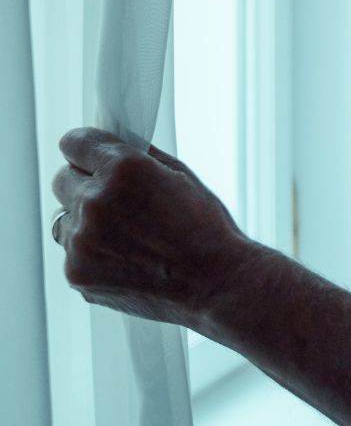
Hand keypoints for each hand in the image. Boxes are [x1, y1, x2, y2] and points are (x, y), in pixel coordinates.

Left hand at [52, 127, 252, 329]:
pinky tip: (124, 256)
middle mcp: (96, 202)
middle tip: (114, 197)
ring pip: (64, 219)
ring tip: (123, 233)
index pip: (75, 142)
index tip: (88, 154)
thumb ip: (140, 158)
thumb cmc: (204, 229)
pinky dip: (90, 252)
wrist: (213, 283)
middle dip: (84, 183)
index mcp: (124, 169)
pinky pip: (71, 252)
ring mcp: (81, 241)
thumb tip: (116, 147)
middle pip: (62, 180)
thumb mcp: (181, 176)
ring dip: (84, 220)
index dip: (85, 148)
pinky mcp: (76, 273)